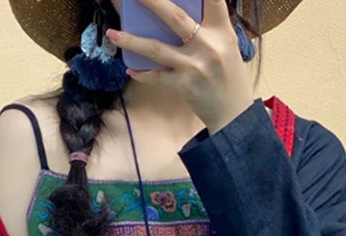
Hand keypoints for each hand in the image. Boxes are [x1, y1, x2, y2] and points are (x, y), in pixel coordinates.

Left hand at [108, 0, 253, 131]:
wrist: (233, 114)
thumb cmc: (229, 77)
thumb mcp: (227, 46)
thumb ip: (210, 28)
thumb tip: (184, 12)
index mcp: (222, 31)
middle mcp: (208, 45)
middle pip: (175, 16)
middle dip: (151, 2)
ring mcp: (194, 65)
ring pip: (156, 48)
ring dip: (131, 41)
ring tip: (112, 33)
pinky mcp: (183, 85)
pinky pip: (156, 76)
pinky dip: (142, 73)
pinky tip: (130, 69)